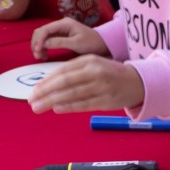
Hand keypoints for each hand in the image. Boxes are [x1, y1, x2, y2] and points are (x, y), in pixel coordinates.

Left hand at [27, 55, 144, 113]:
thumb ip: (74, 72)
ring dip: (52, 101)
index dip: (46, 81)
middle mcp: (96, 72)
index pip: (62, 71)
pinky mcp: (107, 101)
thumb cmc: (110, 74)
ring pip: (72, 94)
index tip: (34, 90)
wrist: (138, 82)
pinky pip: (84, 104)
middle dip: (45, 92)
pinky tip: (57, 108)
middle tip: (31, 101)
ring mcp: (102, 86)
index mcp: (90, 60)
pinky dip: (69, 106)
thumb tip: (48, 84)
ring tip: (39, 107)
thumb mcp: (94, 65)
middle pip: (65, 82)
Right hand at [30, 17, 109, 59]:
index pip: (45, 29)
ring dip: (38, 46)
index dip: (39, 40)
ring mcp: (59, 30)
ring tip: (41, 57)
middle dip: (36, 43)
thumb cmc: (92, 42)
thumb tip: (44, 44)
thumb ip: (60, 42)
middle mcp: (60, 25)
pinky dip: (43, 48)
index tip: (38, 51)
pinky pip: (47, 41)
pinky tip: (45, 56)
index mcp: (64, 23)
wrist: (102, 43)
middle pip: (41, 32)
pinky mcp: (60, 37)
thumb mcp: (77, 43)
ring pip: (42, 37)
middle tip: (38, 56)